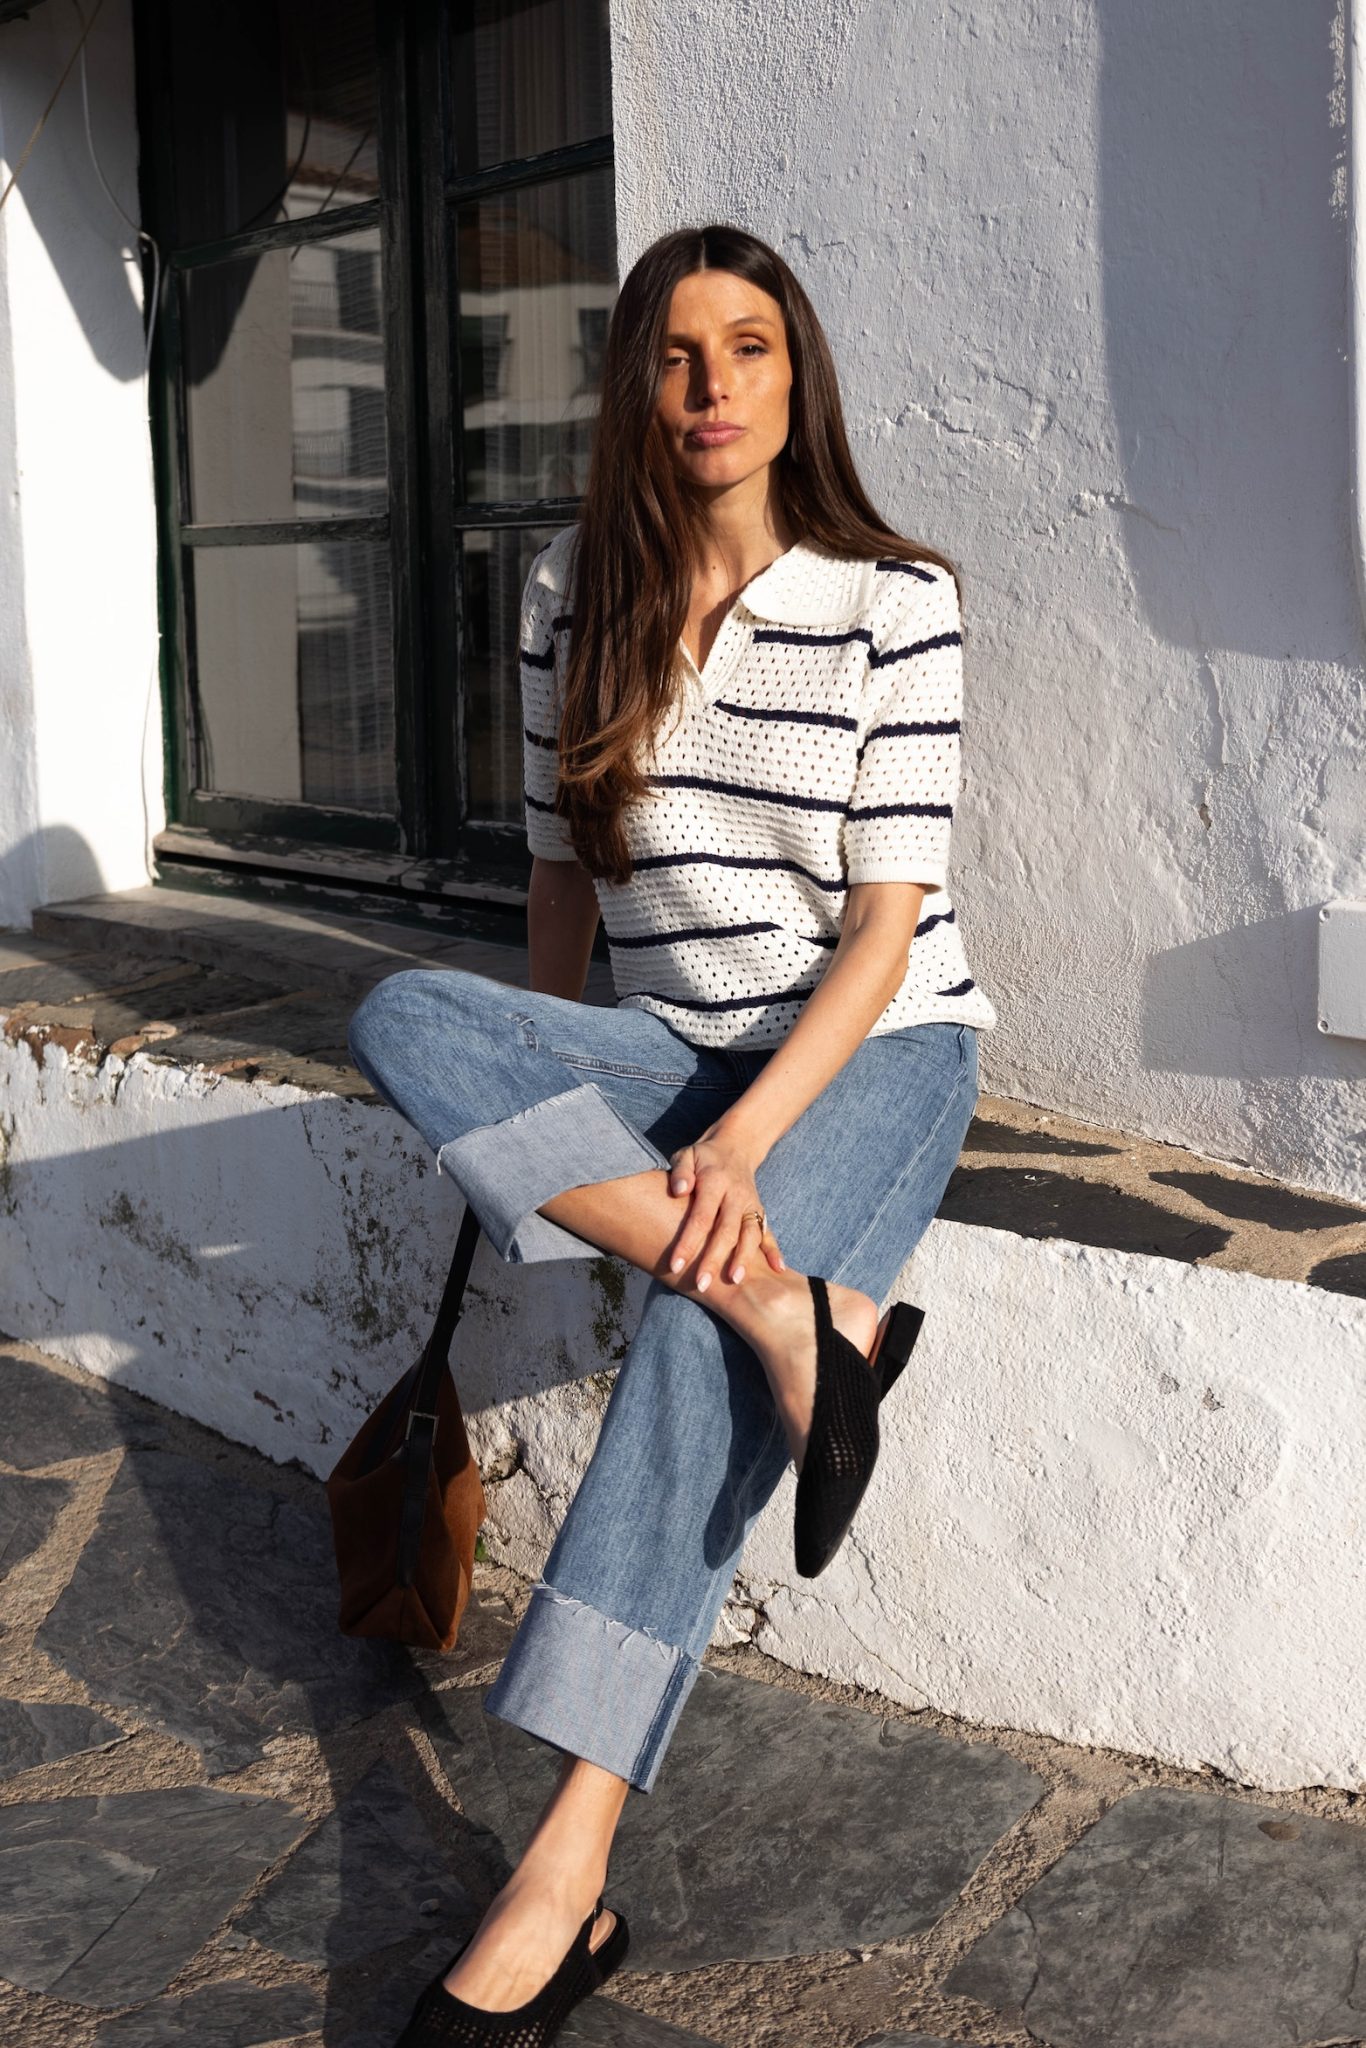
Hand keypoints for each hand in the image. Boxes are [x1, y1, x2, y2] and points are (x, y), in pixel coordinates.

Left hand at [664, 1127, 784, 1291]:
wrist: (736, 1146)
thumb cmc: (703, 1157)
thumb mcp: (687, 1155)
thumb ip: (682, 1171)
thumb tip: (678, 1190)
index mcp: (715, 1181)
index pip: (701, 1216)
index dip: (688, 1242)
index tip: (675, 1265)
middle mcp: (736, 1194)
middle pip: (727, 1230)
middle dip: (714, 1259)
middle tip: (701, 1284)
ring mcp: (751, 1204)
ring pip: (750, 1234)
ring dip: (744, 1258)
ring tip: (735, 1281)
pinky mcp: (760, 1210)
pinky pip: (769, 1232)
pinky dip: (774, 1250)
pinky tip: (778, 1269)